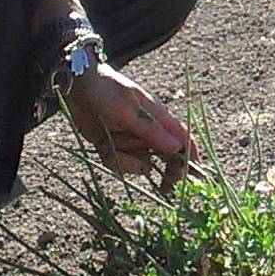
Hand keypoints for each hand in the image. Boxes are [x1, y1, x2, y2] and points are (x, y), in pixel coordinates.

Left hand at [62, 64, 194, 189]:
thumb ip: (151, 130)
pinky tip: (102, 144)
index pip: (183, 138)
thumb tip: (176, 147)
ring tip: (109, 143)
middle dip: (166, 173)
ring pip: (140, 164)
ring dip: (126, 160)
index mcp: (159, 118)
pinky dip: (111, 158)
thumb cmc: (107, 91)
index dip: (192, 156)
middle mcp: (149, 132)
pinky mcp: (116, 147)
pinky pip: (120, 163)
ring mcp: (132, 141)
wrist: (79, 86)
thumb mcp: (128, 109)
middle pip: (167, 158)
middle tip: (165, 189)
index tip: (195, 176)